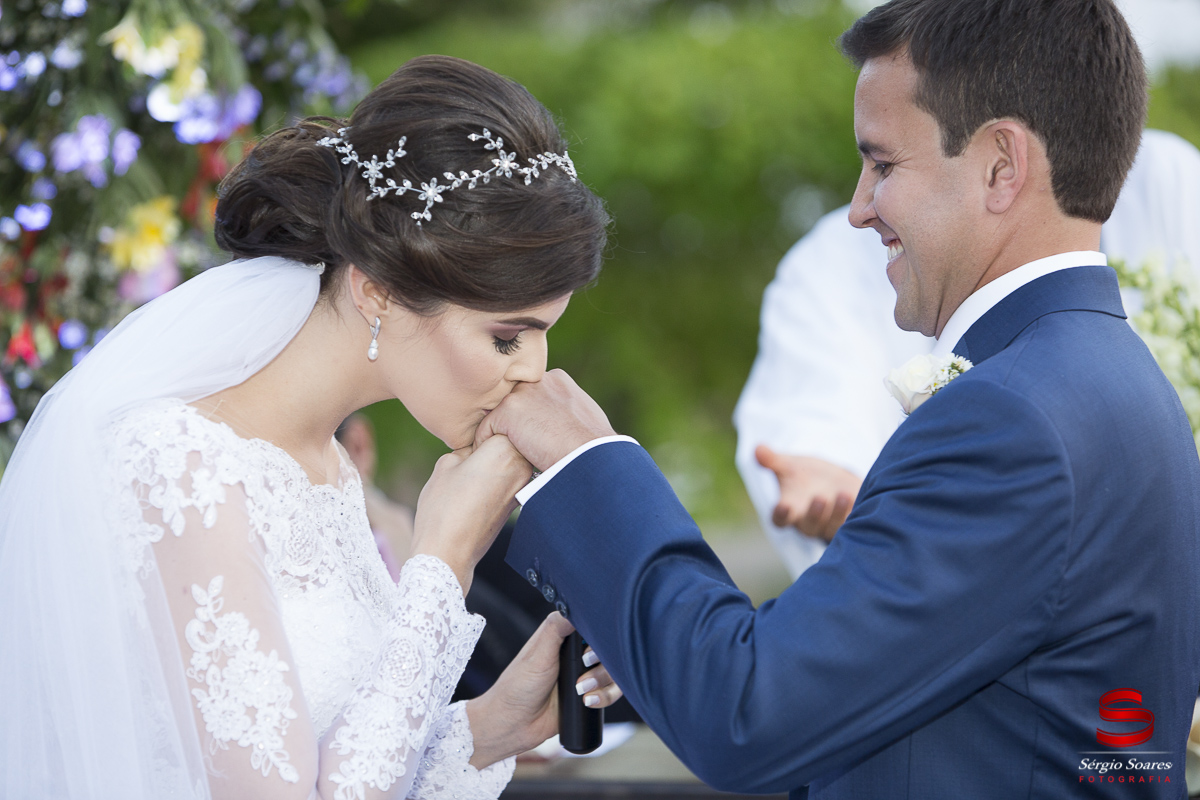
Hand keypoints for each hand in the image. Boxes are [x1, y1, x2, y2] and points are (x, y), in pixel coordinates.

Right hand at [410, 435, 531, 592]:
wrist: (448, 552)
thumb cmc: (442, 507)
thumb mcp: (446, 463)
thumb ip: (466, 447)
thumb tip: (477, 447)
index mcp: (504, 448)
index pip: (502, 421)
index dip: (483, 427)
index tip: (469, 441)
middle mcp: (521, 466)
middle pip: (512, 440)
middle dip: (495, 443)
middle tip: (471, 456)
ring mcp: (523, 486)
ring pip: (512, 460)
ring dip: (497, 462)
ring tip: (473, 476)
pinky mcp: (518, 502)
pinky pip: (510, 479)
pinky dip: (498, 480)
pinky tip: (478, 491)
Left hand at [465, 612, 622, 768]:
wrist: (513, 725)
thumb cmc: (518, 686)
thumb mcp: (538, 652)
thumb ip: (557, 627)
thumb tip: (577, 605)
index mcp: (564, 637)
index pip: (595, 628)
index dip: (599, 636)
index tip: (587, 649)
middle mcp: (577, 654)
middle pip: (610, 650)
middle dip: (602, 663)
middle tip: (583, 669)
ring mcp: (585, 675)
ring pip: (614, 672)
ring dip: (603, 682)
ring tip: (581, 691)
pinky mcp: (589, 695)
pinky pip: (611, 693)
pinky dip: (604, 697)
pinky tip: (587, 701)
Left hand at [475, 369, 615, 471]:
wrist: (589, 454)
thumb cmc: (593, 446)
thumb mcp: (584, 417)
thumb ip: (566, 411)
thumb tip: (563, 423)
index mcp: (557, 380)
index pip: (532, 395)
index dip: (529, 418)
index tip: (532, 438)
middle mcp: (538, 381)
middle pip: (513, 402)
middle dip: (512, 422)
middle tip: (513, 448)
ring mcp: (522, 393)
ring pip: (498, 415)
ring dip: (499, 434)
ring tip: (501, 456)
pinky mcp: (507, 410)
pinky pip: (485, 429)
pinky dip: (485, 446)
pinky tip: (494, 461)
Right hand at [755, 446, 861, 541]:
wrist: (832, 481)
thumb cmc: (805, 476)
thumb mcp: (789, 465)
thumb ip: (772, 460)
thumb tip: (758, 448)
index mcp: (789, 510)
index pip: (780, 519)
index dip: (781, 515)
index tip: (783, 506)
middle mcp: (807, 523)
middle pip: (808, 527)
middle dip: (814, 514)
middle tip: (819, 497)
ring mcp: (829, 525)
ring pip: (832, 528)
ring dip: (838, 514)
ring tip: (843, 494)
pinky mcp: (850, 524)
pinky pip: (854, 525)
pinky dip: (856, 513)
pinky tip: (859, 498)